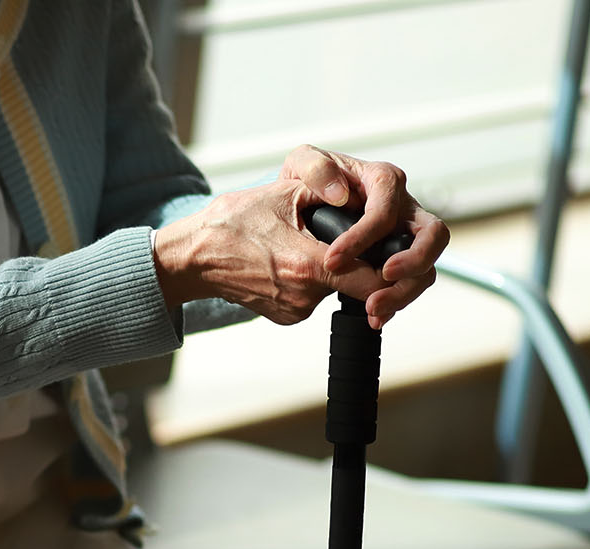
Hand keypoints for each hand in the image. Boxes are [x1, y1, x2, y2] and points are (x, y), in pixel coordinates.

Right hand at [152, 145, 447, 329]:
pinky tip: (291, 263)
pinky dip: (314, 281)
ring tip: (309, 246)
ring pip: (338, 291)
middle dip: (369, 272)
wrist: (191, 259)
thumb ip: (326, 190)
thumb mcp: (282, 193)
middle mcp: (305, 295)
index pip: (375, 281)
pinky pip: (316, 298)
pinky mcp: (286, 316)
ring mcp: (294, 310)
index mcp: (309, 265)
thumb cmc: (232, 222)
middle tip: (365, 251)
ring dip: (336, 271)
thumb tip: (357, 193)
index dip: (396, 276)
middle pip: (361, 288)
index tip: (398, 265)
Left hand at [277, 144, 447, 327]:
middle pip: (431, 235)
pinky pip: (409, 283)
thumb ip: (315, 167)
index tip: (333, 259)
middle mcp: (402, 208)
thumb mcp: (301, 163)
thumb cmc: (305, 181)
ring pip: (426, 266)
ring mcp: (404, 236)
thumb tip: (339, 193)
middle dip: (413, 260)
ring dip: (405, 290)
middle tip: (384, 278)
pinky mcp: (397, 259)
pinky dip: (395, 301)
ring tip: (375, 308)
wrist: (298, 206)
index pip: (386, 209)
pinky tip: (374, 316)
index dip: (363, 236)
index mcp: (382, 181)